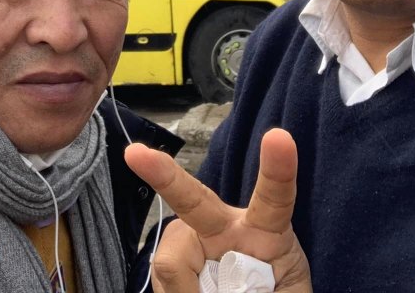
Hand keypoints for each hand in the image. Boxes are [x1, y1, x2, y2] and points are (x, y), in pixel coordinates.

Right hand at [125, 129, 310, 291]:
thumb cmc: (274, 290)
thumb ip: (265, 290)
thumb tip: (212, 286)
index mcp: (265, 232)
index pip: (273, 198)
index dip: (277, 169)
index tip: (278, 137)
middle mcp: (224, 227)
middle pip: (192, 198)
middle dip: (164, 174)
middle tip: (135, 154)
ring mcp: (190, 242)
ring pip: (172, 258)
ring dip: (186, 290)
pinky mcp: (170, 260)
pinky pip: (164, 275)